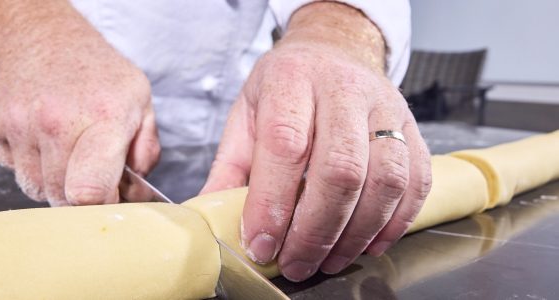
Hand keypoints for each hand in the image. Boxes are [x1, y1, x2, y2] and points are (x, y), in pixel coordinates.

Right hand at [0, 0, 159, 204]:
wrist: (41, 34)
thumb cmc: (97, 72)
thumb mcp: (139, 100)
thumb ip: (146, 151)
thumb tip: (135, 195)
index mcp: (103, 119)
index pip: (89, 191)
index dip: (100, 205)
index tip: (108, 197)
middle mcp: (56, 122)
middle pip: (62, 197)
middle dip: (78, 195)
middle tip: (88, 170)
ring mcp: (20, 124)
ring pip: (35, 188)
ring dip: (52, 182)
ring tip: (64, 151)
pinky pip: (11, 170)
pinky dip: (28, 164)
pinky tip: (40, 138)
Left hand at [202, 2, 431, 281]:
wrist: (334, 50)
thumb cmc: (286, 87)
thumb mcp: (245, 114)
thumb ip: (228, 168)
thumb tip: (212, 218)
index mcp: (292, 80)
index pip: (285, 145)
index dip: (273, 203)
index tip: (261, 244)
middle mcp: (344, 90)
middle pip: (340, 169)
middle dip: (316, 230)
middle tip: (296, 264)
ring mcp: (386, 108)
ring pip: (386, 180)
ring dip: (357, 234)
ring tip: (328, 261)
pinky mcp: (413, 129)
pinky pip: (416, 182)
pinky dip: (395, 223)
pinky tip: (369, 244)